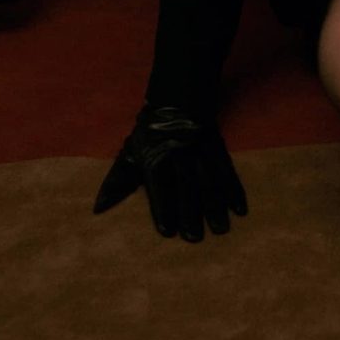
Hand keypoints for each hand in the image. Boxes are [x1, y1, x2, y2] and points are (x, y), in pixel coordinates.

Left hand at [92, 103, 248, 242]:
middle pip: (186, 186)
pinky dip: (235, 190)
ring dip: (216, 206)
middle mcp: (180, 155)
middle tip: (194, 238)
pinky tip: (240, 209)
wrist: (178, 100)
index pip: (160, 185)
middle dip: (191, 212)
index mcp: (157, 158)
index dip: (163, 207)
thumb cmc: (150, 134)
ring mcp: (202, 152)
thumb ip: (118, 182)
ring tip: (220, 229)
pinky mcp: (219, 150)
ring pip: (210, 180)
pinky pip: (228, 171)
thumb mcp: (130, 153)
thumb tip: (98, 208)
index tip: (167, 230)